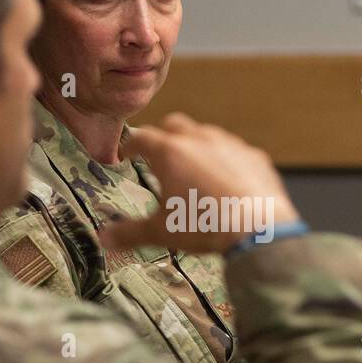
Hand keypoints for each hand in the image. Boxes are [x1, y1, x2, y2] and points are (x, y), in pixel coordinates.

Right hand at [99, 113, 299, 253]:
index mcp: (170, 153)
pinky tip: (228, 180)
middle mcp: (199, 140)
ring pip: (207, 134)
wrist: (258, 229)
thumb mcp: (161, 232)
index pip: (142, 137)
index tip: (127, 154)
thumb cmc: (206, 226)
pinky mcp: (254, 157)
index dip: (131, 145)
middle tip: (159, 156)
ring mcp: (230, 145)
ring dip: (197, 146)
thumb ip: (130, 233)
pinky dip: (227, 160)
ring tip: (194, 169)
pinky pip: (236, 151)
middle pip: (174, 124)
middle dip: (164, 136)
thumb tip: (104, 237)